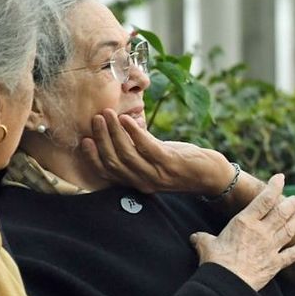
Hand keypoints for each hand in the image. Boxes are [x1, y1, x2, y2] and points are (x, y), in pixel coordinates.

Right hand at [81, 108, 235, 195]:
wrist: (210, 175)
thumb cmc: (180, 163)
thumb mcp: (154, 158)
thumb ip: (137, 148)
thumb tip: (119, 126)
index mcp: (136, 181)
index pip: (108, 172)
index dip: (93, 158)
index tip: (83, 140)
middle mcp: (143, 181)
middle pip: (114, 162)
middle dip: (101, 139)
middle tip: (95, 118)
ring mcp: (156, 174)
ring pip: (127, 154)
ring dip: (114, 132)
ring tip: (107, 114)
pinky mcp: (169, 163)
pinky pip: (146, 147)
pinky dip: (134, 132)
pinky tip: (128, 119)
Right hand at [191, 173, 294, 290]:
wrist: (227, 283)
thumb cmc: (215, 262)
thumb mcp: (205, 245)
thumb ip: (203, 239)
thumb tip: (195, 237)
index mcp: (245, 222)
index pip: (264, 200)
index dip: (274, 187)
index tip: (281, 178)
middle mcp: (261, 232)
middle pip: (281, 213)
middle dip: (291, 203)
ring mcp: (270, 248)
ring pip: (288, 230)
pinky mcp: (274, 264)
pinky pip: (290, 256)